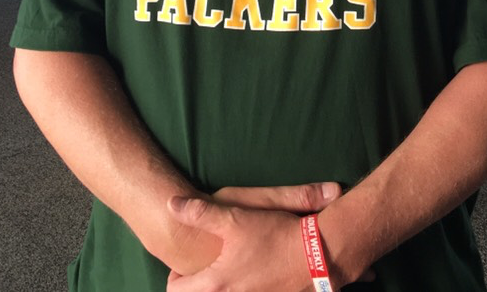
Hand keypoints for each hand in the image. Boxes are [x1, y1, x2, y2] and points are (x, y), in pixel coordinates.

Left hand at [165, 197, 318, 290]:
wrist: (316, 254)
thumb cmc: (272, 235)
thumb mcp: (233, 217)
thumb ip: (199, 212)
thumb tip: (170, 204)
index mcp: (215, 285)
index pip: (175, 291)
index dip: (175, 276)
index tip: (186, 261)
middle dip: (198, 282)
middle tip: (207, 262)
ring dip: (221, 284)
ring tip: (229, 264)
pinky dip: (242, 286)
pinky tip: (252, 270)